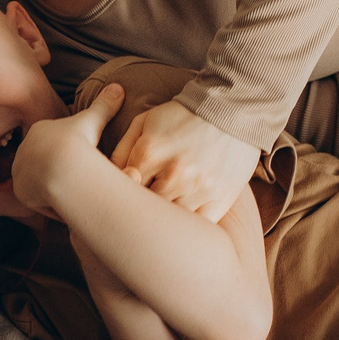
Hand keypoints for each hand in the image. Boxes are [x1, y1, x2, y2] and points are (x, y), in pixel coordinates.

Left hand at [9, 82, 125, 217]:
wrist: (64, 167)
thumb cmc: (77, 141)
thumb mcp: (93, 120)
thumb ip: (104, 104)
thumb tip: (119, 87)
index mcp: (37, 131)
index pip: (52, 143)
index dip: (68, 153)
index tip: (81, 160)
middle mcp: (23, 150)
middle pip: (43, 164)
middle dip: (57, 171)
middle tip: (77, 179)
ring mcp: (19, 172)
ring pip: (39, 183)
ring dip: (54, 188)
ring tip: (73, 192)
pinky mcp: (20, 192)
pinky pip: (38, 201)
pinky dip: (51, 203)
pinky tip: (65, 202)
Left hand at [110, 100, 260, 223]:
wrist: (232, 108)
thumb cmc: (183, 116)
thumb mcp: (145, 121)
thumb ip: (122, 149)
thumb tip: (105, 177)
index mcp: (149, 154)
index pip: (121, 190)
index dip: (119, 198)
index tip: (120, 201)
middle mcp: (174, 174)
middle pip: (144, 210)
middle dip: (140, 212)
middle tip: (138, 216)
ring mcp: (199, 189)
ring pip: (171, 223)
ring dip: (164, 224)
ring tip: (160, 221)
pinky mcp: (221, 198)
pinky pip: (200, 227)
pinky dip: (191, 231)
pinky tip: (185, 227)